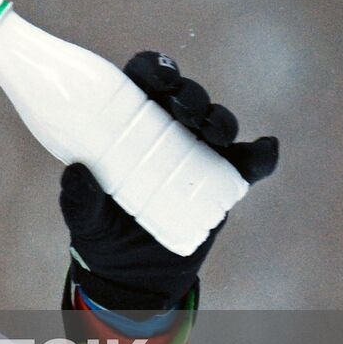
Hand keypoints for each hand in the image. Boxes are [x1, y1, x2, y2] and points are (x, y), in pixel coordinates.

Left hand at [60, 51, 278, 309]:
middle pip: (184, 96)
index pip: (143, 82)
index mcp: (129, 122)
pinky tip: (265, 148)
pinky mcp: (222, 181)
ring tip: (213, 133)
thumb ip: (78, 198)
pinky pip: (247, 164)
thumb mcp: (84, 217)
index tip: (157, 79)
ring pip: (216, 122)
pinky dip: (260, 155)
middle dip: (190, 94)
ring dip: (220, 119)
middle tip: (184, 109)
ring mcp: (197, 153)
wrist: (134, 273)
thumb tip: (77, 172)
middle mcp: (166, 130)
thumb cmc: (102, 231)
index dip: (155, 70)